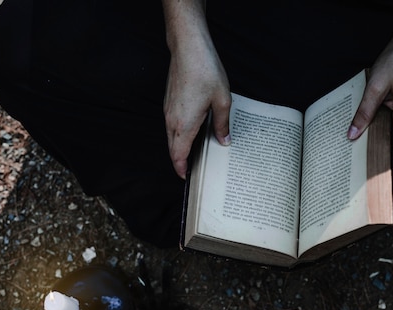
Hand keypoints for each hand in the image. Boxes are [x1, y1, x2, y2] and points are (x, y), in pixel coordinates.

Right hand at [162, 0, 230, 178]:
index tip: (187, 178)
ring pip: (171, 137)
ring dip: (179, 147)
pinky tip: (192, 132)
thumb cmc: (205, 71)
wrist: (188, 47)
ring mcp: (168, 110)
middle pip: (172, 149)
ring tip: (194, 154)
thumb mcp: (222, 100)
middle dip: (181, 161)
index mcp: (185, 124)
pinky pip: (172, 125)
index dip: (181, 169)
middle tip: (193, 170)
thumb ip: (222, 124)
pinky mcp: (169, 101)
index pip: (178, 155)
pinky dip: (179, 134)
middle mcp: (172, 119)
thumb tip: (224, 141)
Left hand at [347, 36, 392, 157]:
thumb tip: (353, 135)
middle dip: (379, 142)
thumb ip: (364, 113)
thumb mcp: (375, 87)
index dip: (382, 157)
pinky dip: (390, 122)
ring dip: (384, 129)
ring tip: (366, 126)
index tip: (366, 164)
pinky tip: (378, 115)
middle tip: (357, 143)